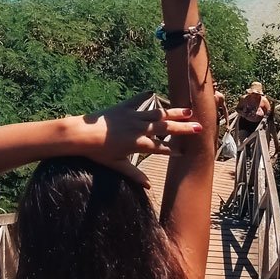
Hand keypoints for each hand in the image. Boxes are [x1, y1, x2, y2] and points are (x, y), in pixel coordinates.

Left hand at [76, 90, 200, 186]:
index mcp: (138, 144)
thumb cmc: (97, 152)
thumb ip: (133, 174)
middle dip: (183, 128)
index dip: (173, 150)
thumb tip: (148, 186)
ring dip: (173, 112)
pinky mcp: (124, 107)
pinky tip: (154, 92)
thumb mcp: (116, 165)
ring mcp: (133, 116)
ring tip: (188, 110)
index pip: (161, 148)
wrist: (81, 133)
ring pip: (157, 114)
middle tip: (199, 128)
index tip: (184, 152)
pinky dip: (146, 97)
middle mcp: (139, 129)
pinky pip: (139, 100)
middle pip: (165, 128)